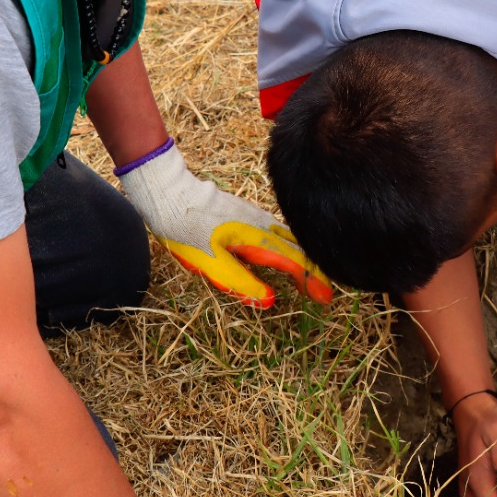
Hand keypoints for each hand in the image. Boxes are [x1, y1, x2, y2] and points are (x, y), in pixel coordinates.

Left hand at [119, 146, 331, 307]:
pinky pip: (279, 230)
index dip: (312, 280)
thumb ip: (242, 282)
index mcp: (256, 239)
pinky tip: (289, 251)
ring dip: (305, 257)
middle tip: (325, 291)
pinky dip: (292, 245)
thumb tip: (271, 299)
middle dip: (315, 270)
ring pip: (291, 237)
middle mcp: (262, 225)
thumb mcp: (211, 265)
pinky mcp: (248, 213)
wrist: (171, 196)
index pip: (294, 262)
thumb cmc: (187, 232)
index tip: (325, 298)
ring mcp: (256, 216)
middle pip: (299, 248)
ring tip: (313, 275)